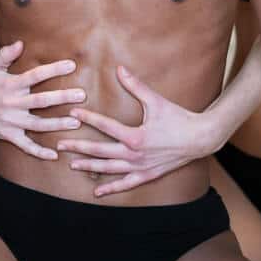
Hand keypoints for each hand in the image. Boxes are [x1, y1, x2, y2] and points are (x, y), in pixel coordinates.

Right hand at [0, 41, 84, 159]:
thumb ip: (6, 54)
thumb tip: (20, 43)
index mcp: (10, 85)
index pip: (35, 75)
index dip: (53, 70)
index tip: (72, 65)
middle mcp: (12, 104)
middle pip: (40, 101)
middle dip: (62, 98)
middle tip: (81, 95)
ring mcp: (10, 122)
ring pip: (37, 125)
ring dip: (57, 124)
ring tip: (76, 122)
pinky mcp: (8, 135)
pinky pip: (25, 146)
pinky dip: (39, 152)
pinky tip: (55, 154)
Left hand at [57, 65, 213, 196]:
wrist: (200, 139)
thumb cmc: (178, 118)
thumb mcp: (157, 101)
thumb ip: (136, 86)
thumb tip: (120, 68)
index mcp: (136, 136)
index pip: (106, 126)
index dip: (88, 118)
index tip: (73, 113)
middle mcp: (135, 155)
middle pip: (100, 152)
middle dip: (78, 148)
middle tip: (60, 145)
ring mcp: (140, 168)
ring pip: (109, 169)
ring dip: (89, 167)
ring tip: (72, 165)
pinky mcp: (147, 175)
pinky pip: (125, 184)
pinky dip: (111, 188)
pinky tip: (97, 191)